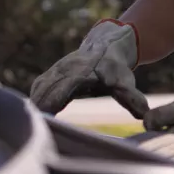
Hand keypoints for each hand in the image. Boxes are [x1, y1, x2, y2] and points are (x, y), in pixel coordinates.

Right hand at [29, 19, 148, 118]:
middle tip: (31, 129)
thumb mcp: (124, 81)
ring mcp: (56, 70)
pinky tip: (33, 113)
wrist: (108, 44)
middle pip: (44, 91)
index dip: (51, 104)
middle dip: (37, 108)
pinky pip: (39, 86)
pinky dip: (35, 98)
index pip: (61, 91)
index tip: (45, 118)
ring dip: (33, 104)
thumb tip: (144, 115)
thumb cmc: (116, 67)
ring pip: (40, 88)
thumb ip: (131, 98)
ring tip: (29, 125)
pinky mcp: (52, 73)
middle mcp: (64, 71)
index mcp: (79, 73)